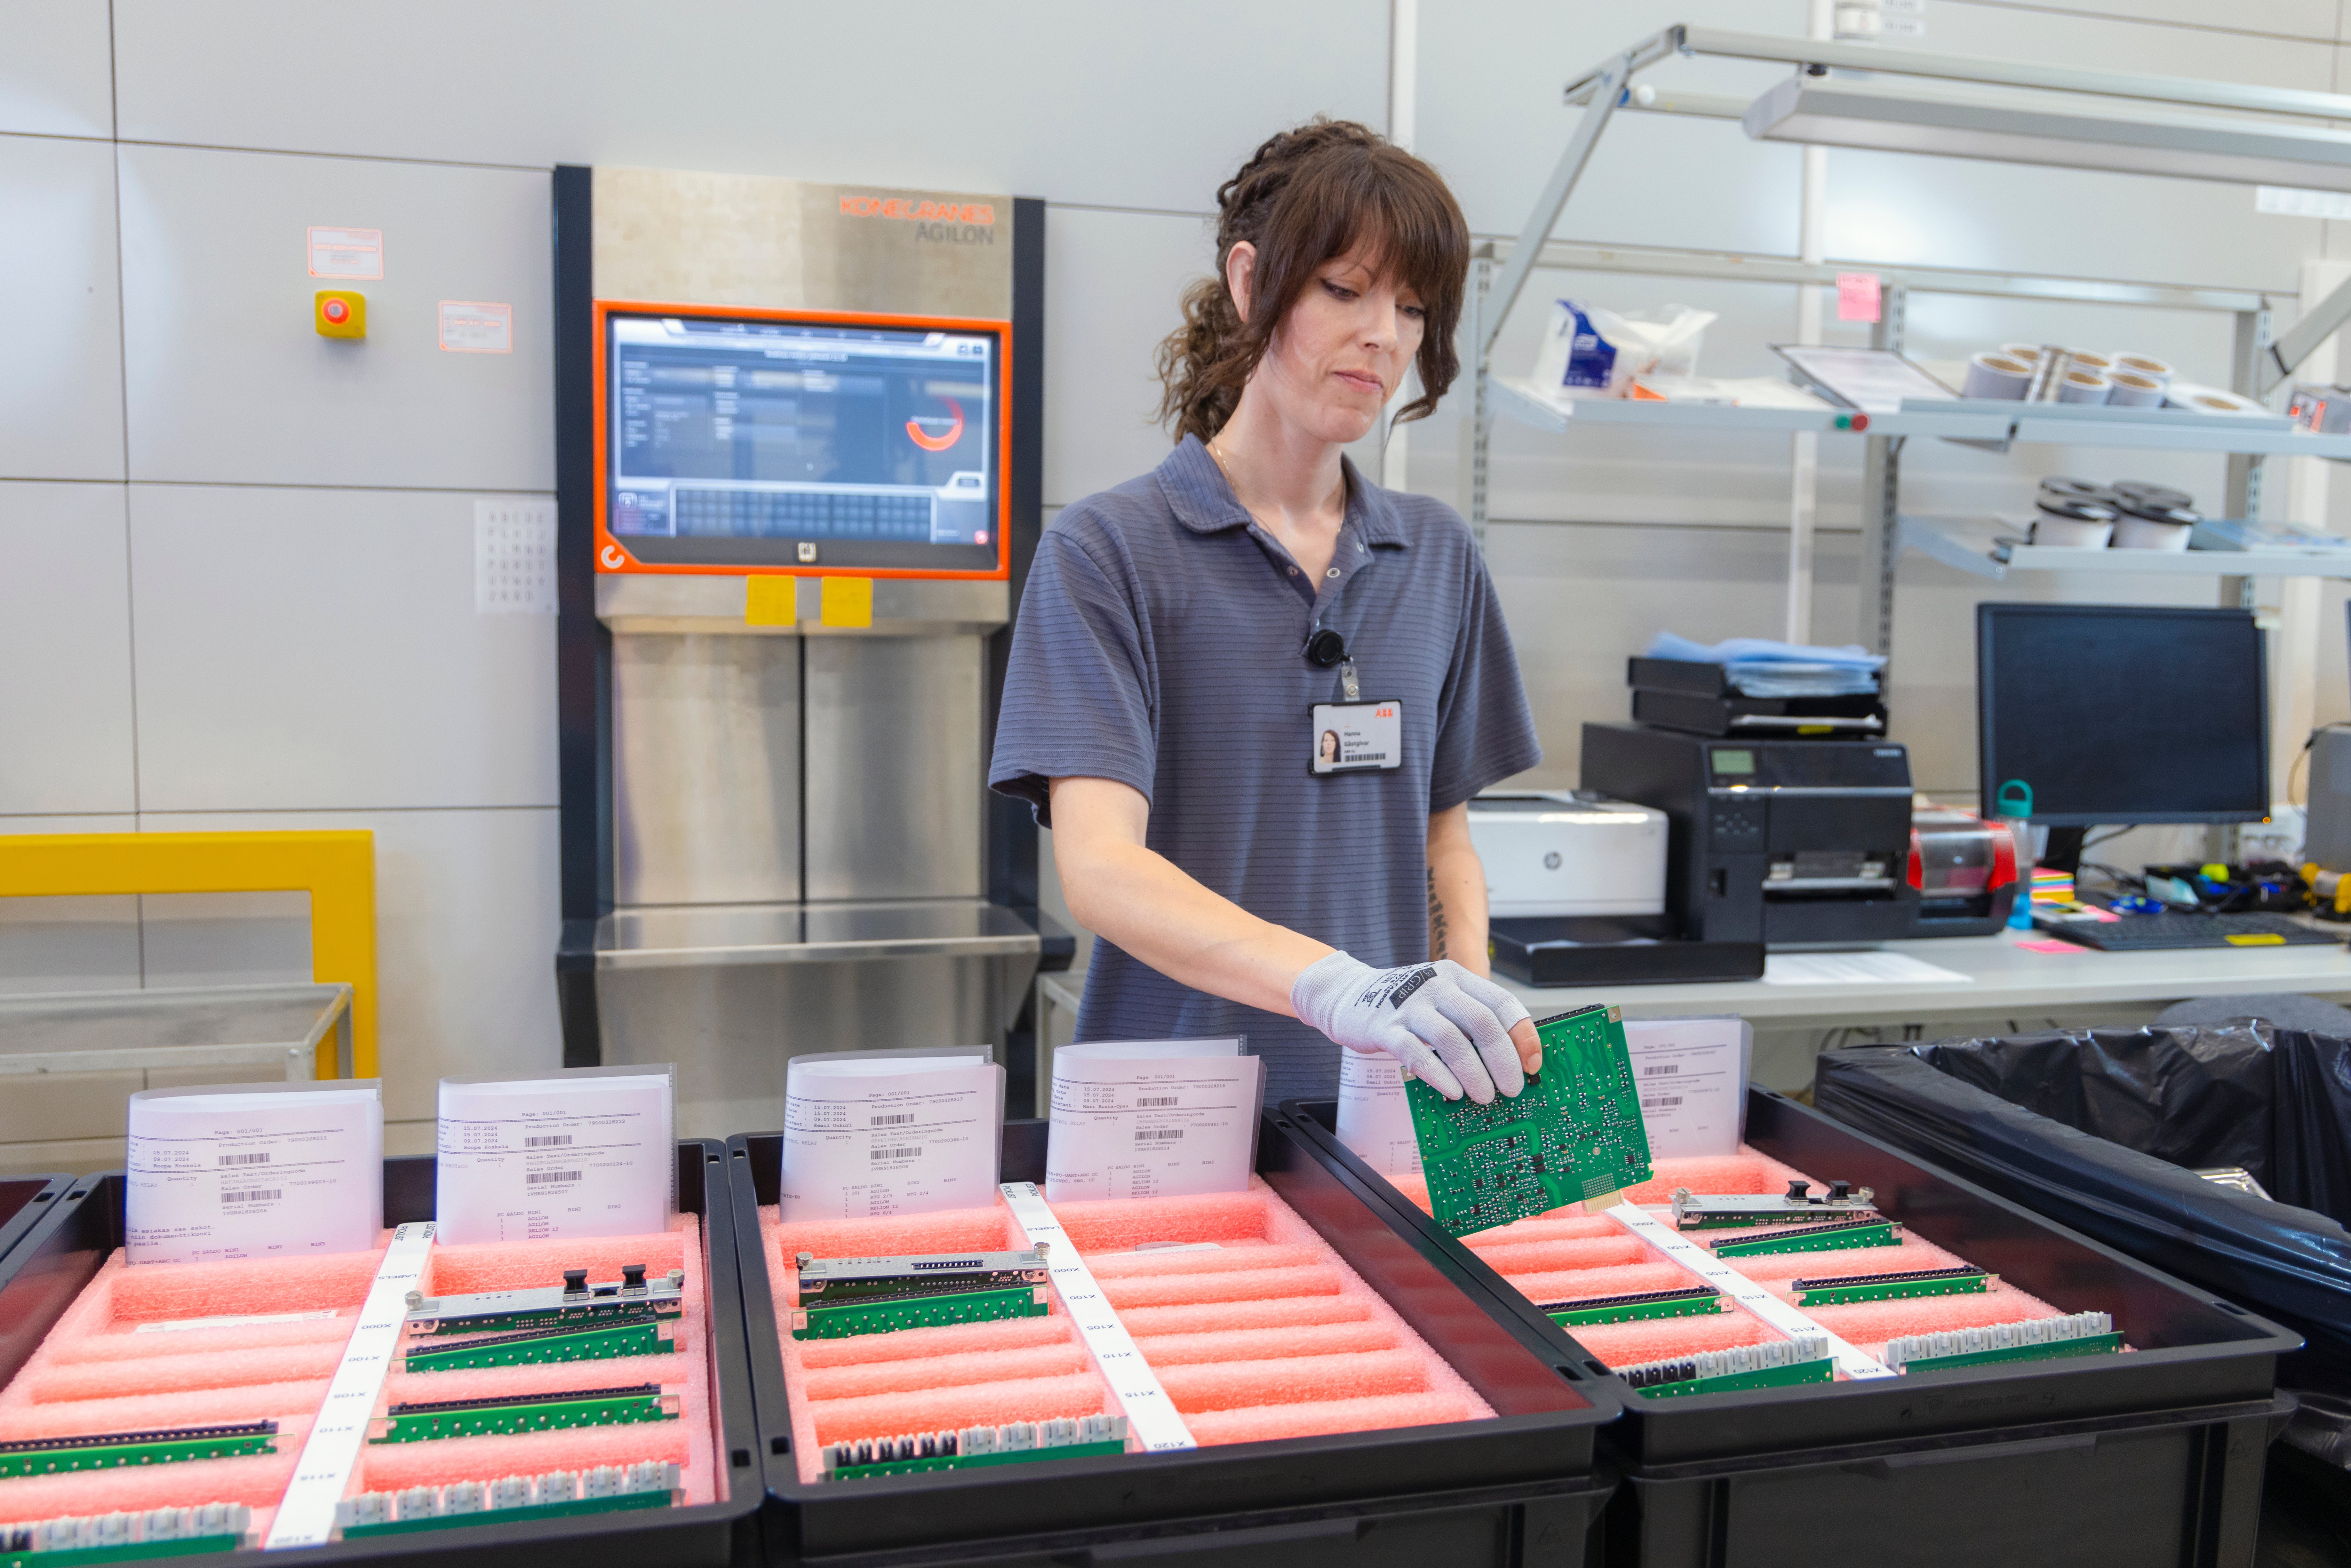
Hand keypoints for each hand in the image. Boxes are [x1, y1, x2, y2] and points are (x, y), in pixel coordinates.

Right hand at [1291, 953, 1538, 1102]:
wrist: (1347, 993)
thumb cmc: (1405, 1005)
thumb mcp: (1442, 1001)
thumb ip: (1470, 1023)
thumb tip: (1511, 1062)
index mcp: (1457, 977)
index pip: (1501, 1001)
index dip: (1522, 1033)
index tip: (1533, 1063)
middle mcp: (1436, 986)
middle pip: (1481, 1021)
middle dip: (1503, 1059)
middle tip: (1513, 1088)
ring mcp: (1409, 1005)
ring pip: (1451, 1040)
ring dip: (1474, 1073)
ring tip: (1484, 1096)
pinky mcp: (1385, 1028)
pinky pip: (1416, 1053)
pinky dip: (1439, 1075)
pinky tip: (1453, 1092)